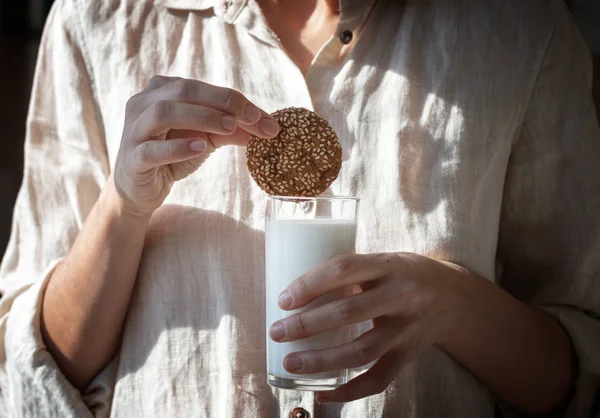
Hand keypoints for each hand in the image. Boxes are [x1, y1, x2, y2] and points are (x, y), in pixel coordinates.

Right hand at [114, 76, 279, 216]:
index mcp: (162, 90)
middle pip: (184, 92)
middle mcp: (143, 103)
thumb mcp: (206, 138)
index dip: (235, 100)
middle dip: (222, 102)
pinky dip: (178, 147)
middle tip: (251, 118)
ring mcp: (134, 130)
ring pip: (164, 113)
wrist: (140, 190)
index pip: (203, 88)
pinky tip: (201, 148)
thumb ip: (233, 130)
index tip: (263, 118)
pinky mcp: (132, 158)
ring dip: (201, 117)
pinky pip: (152, 149)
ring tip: (229, 128)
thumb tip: (268, 126)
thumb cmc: (172, 156)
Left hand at [269, 252, 468, 402]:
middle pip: (348, 311)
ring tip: (291, 363)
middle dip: (306, 324)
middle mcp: (399, 295)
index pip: (342, 268)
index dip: (309, 284)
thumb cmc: (403, 274)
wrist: (454, 296)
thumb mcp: (382, 261)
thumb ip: (349, 272)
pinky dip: (349, 391)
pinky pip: (379, 379)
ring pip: (362, 350)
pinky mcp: (409, 354)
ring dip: (322, 360)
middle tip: (276, 332)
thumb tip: (295, 292)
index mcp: (386, 265)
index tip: (283, 300)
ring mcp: (406, 328)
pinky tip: (323, 394)